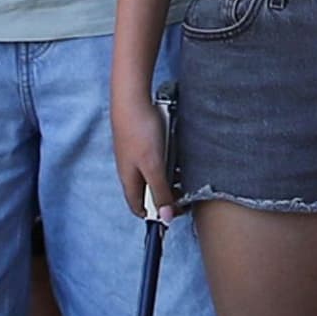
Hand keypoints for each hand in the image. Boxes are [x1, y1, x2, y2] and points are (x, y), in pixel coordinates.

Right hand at [110, 89, 178, 224]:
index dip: (156, 215)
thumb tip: (166, 218)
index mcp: (129, 180)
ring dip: (170, 178)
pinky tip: (180, 155)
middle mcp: (130, 170)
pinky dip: (169, 161)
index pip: (139, 207)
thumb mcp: (154, 166)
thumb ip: (160, 191)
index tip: (176, 214)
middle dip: (168, 195)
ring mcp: (136, 156)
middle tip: (187, 193)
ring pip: (155, 175)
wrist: (132, 98)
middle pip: (149, 192)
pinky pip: (157, 159)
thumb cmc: (140, 131)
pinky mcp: (143, 142)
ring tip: (187, 174)